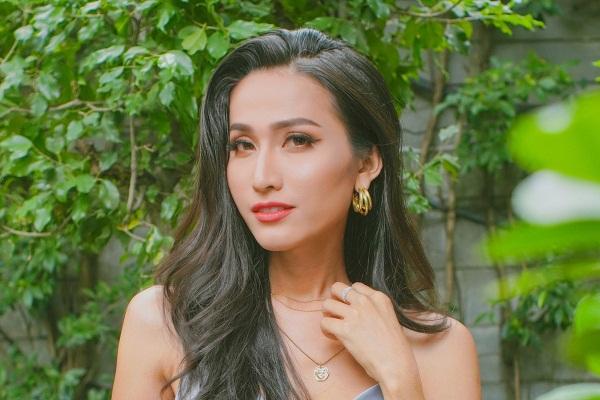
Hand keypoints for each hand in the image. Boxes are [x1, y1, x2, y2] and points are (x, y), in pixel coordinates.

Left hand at [320, 282, 423, 397]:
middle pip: (337, 288)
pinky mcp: (345, 329)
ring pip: (327, 304)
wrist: (396, 365)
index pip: (355, 286)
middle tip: (338, 314)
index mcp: (379, 298)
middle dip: (335, 300)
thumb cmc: (395, 348)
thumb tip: (356, 311)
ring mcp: (355, 314)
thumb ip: (374, 310)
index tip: (351, 310)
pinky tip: (334, 337)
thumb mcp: (389, 318)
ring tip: (334, 327)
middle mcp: (366, 302)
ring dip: (328, 315)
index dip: (349, 298)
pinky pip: (324, 323)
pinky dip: (326, 331)